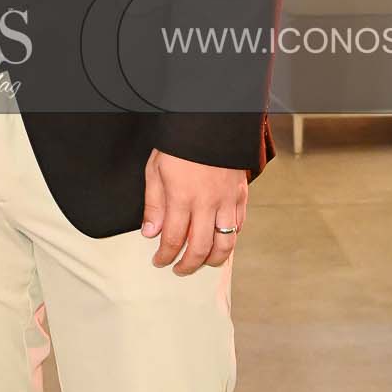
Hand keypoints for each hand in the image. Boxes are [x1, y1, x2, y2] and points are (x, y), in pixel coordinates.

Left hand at [141, 151, 246, 273]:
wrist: (211, 122)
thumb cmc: (179, 144)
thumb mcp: (155, 169)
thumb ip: (154, 204)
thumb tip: (150, 233)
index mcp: (182, 197)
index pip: (173, 239)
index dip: (165, 256)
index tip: (159, 262)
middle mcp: (207, 203)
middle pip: (200, 248)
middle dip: (188, 265)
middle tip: (179, 270)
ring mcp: (227, 200)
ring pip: (225, 243)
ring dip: (213, 259)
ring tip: (202, 263)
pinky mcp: (241, 195)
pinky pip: (239, 226)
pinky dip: (230, 239)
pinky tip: (219, 242)